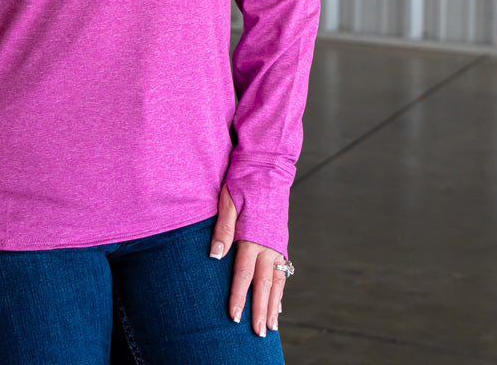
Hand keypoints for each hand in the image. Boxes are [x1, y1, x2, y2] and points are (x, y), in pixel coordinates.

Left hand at [210, 185, 286, 335]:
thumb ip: (222, 229)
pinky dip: (280, 288)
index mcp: (254, 236)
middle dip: (261, 310)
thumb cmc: (244, 179)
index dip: (239, 297)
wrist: (268, 163)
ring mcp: (278, 242)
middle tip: (259, 333)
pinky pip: (283, 270)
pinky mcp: (280, 238)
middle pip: (265, 284)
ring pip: (278, 280)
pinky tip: (278, 301)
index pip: (244, 274)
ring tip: (272, 326)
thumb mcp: (228, 200)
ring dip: (274, 304)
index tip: (235, 318)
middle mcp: (269, 243)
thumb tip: (214, 256)